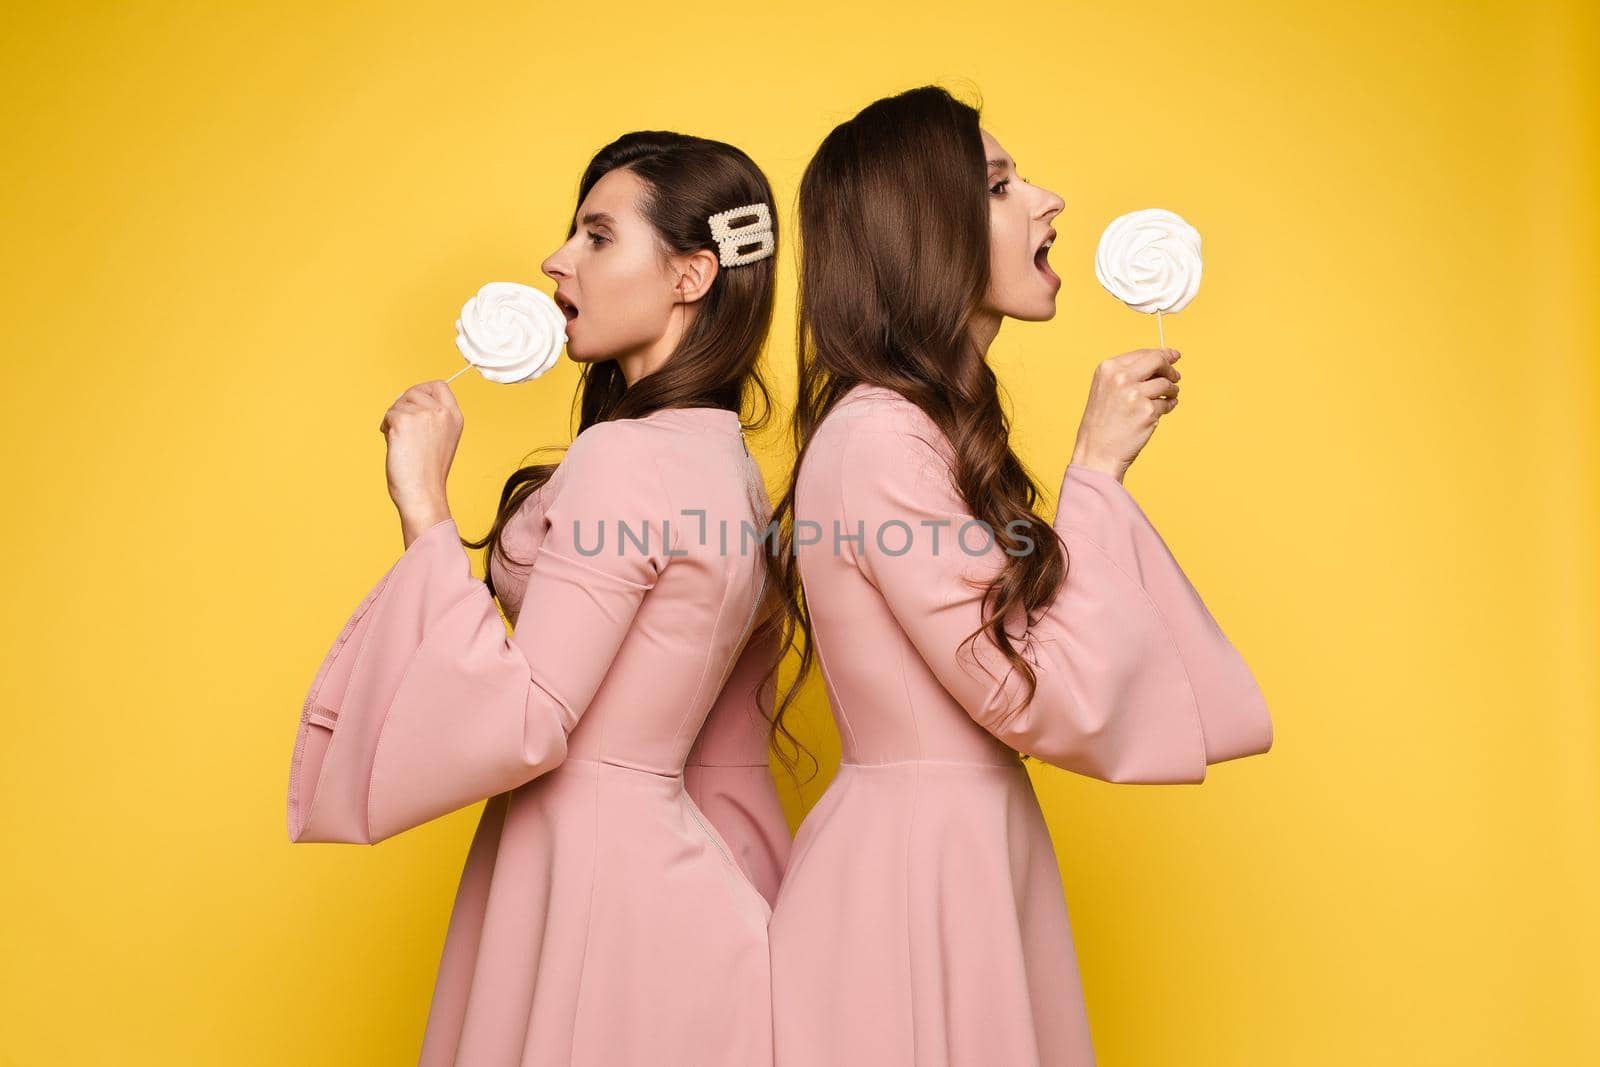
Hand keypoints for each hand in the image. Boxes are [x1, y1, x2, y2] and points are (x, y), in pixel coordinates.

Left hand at [378, 380, 461, 536]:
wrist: (422, 493)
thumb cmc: (427, 474)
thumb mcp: (440, 439)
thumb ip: (431, 419)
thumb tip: (405, 401)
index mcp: (454, 417)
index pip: (440, 386)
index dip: (424, 390)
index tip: (414, 404)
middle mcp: (442, 412)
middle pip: (416, 390)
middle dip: (404, 405)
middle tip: (403, 429)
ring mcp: (424, 415)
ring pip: (400, 402)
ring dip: (394, 418)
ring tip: (400, 441)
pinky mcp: (404, 420)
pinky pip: (389, 414)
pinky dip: (386, 427)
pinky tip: (393, 444)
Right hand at [1069, 348, 1180, 481]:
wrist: (1096, 452)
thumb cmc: (1101, 425)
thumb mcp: (1106, 390)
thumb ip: (1128, 374)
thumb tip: (1159, 364)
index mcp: (1108, 369)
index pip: (1142, 353)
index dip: (1162, 354)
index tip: (1173, 356)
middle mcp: (1121, 378)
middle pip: (1157, 361)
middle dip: (1170, 368)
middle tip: (1176, 376)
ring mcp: (1135, 394)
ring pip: (1166, 384)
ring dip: (1171, 390)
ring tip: (1168, 397)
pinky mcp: (1147, 411)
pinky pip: (1167, 404)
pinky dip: (1168, 406)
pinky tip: (1162, 411)